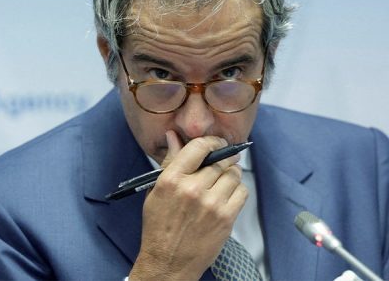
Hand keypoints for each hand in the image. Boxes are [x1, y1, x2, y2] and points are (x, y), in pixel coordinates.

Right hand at [129, 131, 247, 280]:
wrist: (168, 262)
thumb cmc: (159, 227)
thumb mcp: (156, 190)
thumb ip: (169, 162)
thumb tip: (174, 137)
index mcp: (172, 179)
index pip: (198, 147)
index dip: (211, 141)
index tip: (216, 143)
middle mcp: (192, 189)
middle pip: (220, 160)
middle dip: (223, 158)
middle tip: (223, 160)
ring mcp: (211, 204)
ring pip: (233, 174)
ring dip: (231, 173)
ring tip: (223, 180)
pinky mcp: (226, 218)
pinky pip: (242, 192)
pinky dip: (237, 190)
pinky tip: (227, 195)